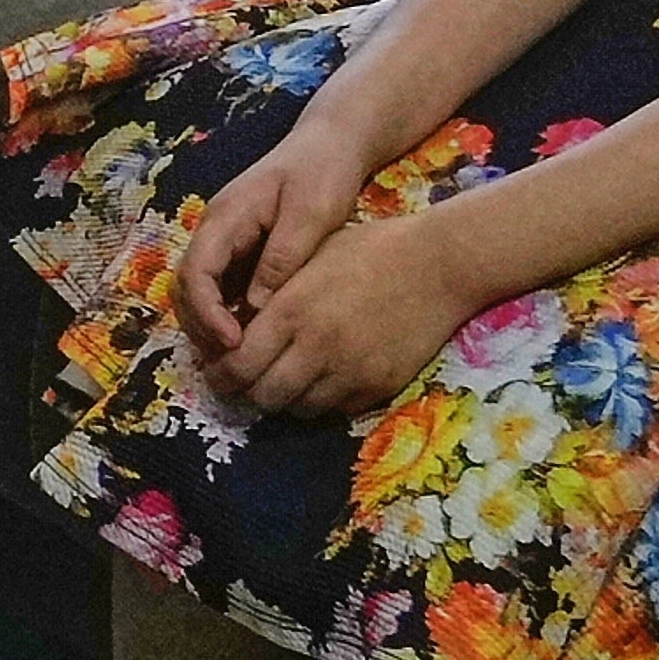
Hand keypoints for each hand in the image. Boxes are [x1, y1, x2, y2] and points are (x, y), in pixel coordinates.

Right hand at [170, 133, 361, 363]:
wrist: (332, 143)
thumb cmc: (323, 171)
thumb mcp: (311, 212)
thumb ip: (283, 256)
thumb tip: (257, 305)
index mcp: (226, 217)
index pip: (195, 272)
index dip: (207, 313)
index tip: (234, 343)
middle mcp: (216, 231)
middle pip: (186, 288)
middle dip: (202, 328)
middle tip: (234, 361)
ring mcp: (225, 241)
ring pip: (199, 293)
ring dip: (211, 326)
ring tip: (242, 357)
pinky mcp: (240, 252)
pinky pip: (221, 290)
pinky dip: (228, 317)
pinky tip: (254, 337)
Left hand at [201, 203, 493, 422]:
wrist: (439, 266)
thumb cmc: (371, 249)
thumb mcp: (311, 259)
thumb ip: (273, 295)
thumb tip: (236, 326)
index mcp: (291, 310)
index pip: (237, 364)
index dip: (221, 375)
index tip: (219, 373)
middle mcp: (316, 347)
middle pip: (263, 396)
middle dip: (249, 393)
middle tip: (248, 384)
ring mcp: (349, 372)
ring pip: (297, 409)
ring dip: (286, 399)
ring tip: (286, 381)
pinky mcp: (377, 387)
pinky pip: (335, 410)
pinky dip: (322, 401)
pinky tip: (324, 379)